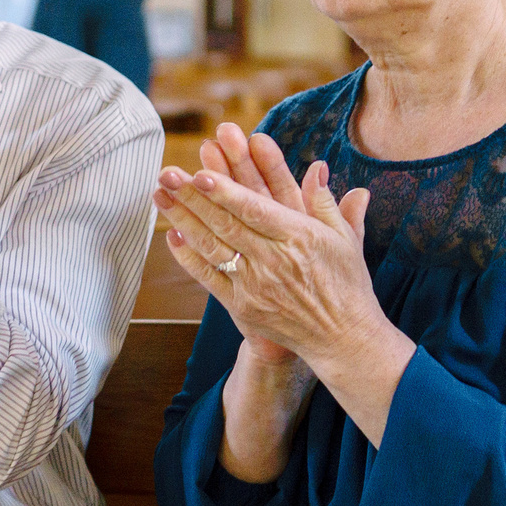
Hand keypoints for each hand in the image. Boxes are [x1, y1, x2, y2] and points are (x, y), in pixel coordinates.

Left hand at [153, 125, 383, 369]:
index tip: (201, 173)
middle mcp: (273, 261)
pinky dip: (189, 257)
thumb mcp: (345, 239)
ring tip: (159, 195)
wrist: (341, 338)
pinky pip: (210, 278)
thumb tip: (317, 167)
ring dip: (182, 219)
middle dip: (192, 197)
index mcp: (300, 237)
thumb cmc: (346, 283)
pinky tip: (172, 235)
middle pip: (225, 224)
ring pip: (212, 247)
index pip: (255, 210)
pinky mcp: (243, 306)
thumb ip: (326, 202)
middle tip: (167, 173)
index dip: (226, 191)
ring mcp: (255, 286)